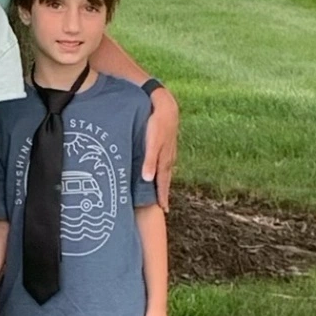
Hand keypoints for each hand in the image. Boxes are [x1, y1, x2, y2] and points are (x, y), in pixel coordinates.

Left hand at [142, 88, 179, 210]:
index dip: (162, 196)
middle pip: (166, 179)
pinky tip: (160, 169)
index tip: (163, 210)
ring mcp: (169, 150)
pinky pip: (165, 161)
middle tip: (163, 206)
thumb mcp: (151, 143)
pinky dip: (163, 169)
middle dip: (164, 192)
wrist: (165, 106)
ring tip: (161, 192)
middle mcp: (168, 157)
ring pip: (166, 170)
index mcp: (164, 159)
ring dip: (164, 181)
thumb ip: (149, 160)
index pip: (163, 182)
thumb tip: (147, 179)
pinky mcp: (166, 143)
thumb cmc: (157, 124)